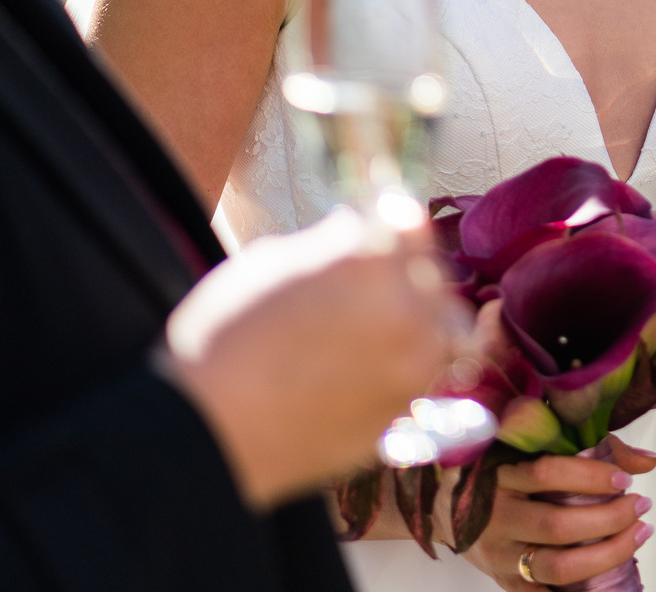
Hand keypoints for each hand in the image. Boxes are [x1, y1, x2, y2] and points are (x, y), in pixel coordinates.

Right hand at [160, 208, 458, 508]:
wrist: (209, 435)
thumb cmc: (221, 342)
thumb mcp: (266, 265)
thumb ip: (326, 242)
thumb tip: (353, 226)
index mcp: (366, 259)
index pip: (410, 221)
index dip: (394, 222)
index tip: (384, 225)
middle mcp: (403, 307)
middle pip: (432, 272)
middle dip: (408, 267)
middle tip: (377, 275)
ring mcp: (411, 364)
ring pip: (446, 325)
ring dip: (425, 316)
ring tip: (388, 320)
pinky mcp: (405, 409)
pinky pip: (430, 372)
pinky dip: (416, 360)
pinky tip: (384, 360)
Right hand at [467, 438, 655, 590]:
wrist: (446, 508)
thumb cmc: (500, 473)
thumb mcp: (532, 449)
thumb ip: (593, 447)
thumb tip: (649, 460)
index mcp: (498, 475)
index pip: (548, 474)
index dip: (591, 476)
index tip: (624, 479)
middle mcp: (495, 516)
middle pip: (558, 526)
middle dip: (609, 519)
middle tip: (640, 506)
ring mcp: (499, 554)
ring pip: (557, 566)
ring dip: (607, 554)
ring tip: (637, 536)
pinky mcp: (504, 582)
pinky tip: (609, 580)